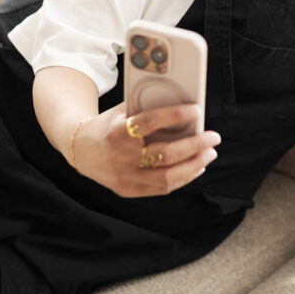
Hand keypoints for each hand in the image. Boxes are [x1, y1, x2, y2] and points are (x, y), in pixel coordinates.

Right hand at [71, 101, 221, 197]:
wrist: (81, 151)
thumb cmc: (108, 126)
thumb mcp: (122, 112)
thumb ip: (146, 109)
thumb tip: (181, 103)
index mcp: (117, 132)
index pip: (149, 122)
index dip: (174, 116)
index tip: (196, 110)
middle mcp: (121, 157)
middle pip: (164, 154)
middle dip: (194, 145)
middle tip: (213, 137)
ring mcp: (124, 177)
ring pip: (167, 177)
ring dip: (194, 165)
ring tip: (209, 153)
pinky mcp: (128, 190)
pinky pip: (162, 188)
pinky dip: (183, 178)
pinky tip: (196, 167)